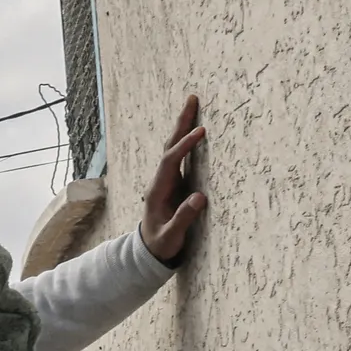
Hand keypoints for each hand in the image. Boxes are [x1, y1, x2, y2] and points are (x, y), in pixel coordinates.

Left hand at [139, 93, 205, 264]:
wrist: (149, 250)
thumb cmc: (161, 244)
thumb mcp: (171, 237)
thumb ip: (183, 219)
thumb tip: (200, 198)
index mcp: (157, 191)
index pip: (170, 161)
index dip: (184, 146)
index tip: (201, 132)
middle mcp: (160, 181)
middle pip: (170, 146)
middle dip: (181, 123)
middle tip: (192, 99)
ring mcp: (166, 180)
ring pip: (174, 148)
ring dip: (184, 126)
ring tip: (193, 104)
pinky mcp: (173, 182)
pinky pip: (180, 156)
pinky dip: (187, 139)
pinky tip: (195, 128)